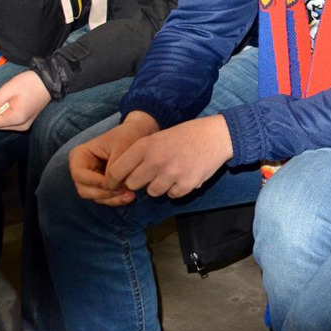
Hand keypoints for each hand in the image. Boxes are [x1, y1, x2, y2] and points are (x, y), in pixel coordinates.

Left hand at [0, 70, 50, 131]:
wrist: (49, 82)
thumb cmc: (30, 83)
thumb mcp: (8, 89)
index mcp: (16, 118)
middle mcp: (21, 126)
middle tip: (3, 98)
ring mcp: (24, 126)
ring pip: (1, 124)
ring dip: (0, 112)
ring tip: (10, 100)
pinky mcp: (26, 123)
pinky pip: (8, 122)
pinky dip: (7, 113)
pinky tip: (14, 104)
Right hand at [68, 111, 160, 204]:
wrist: (140, 134)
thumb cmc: (128, 136)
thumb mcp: (121, 147)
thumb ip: (114, 167)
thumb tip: (110, 185)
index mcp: (79, 156)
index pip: (79, 175)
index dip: (95, 182)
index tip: (116, 183)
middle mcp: (82, 170)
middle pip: (84, 190)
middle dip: (104, 193)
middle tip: (124, 191)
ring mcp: (91, 179)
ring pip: (95, 197)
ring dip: (112, 199)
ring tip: (130, 195)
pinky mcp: (103, 186)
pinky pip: (105, 198)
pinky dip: (116, 199)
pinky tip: (130, 196)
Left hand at [103, 115, 233, 199]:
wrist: (216, 136)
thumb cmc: (185, 135)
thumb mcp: (158, 137)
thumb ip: (141, 154)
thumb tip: (123, 176)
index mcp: (145, 146)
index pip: (117, 170)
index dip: (113, 180)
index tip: (116, 183)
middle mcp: (156, 161)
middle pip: (133, 184)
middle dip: (140, 181)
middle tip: (151, 174)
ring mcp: (172, 174)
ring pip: (152, 192)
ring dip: (159, 186)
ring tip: (171, 173)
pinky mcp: (186, 184)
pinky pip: (172, 195)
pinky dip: (176, 188)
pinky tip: (183, 176)